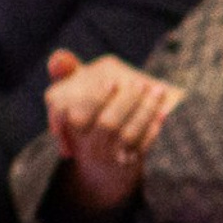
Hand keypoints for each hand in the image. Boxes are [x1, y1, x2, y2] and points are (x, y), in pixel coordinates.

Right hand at [44, 47, 182, 212]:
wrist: (102, 163)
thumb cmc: (85, 117)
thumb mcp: (70, 94)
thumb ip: (65, 73)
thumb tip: (60, 57)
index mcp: (68, 125)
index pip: (76, 113)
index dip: (95, 98)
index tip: (112, 82)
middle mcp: (86, 145)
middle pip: (107, 124)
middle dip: (126, 101)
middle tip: (141, 82)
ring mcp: (108, 157)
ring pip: (127, 134)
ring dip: (145, 111)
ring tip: (158, 91)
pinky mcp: (127, 165)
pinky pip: (142, 147)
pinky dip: (152, 129)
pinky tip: (162, 114)